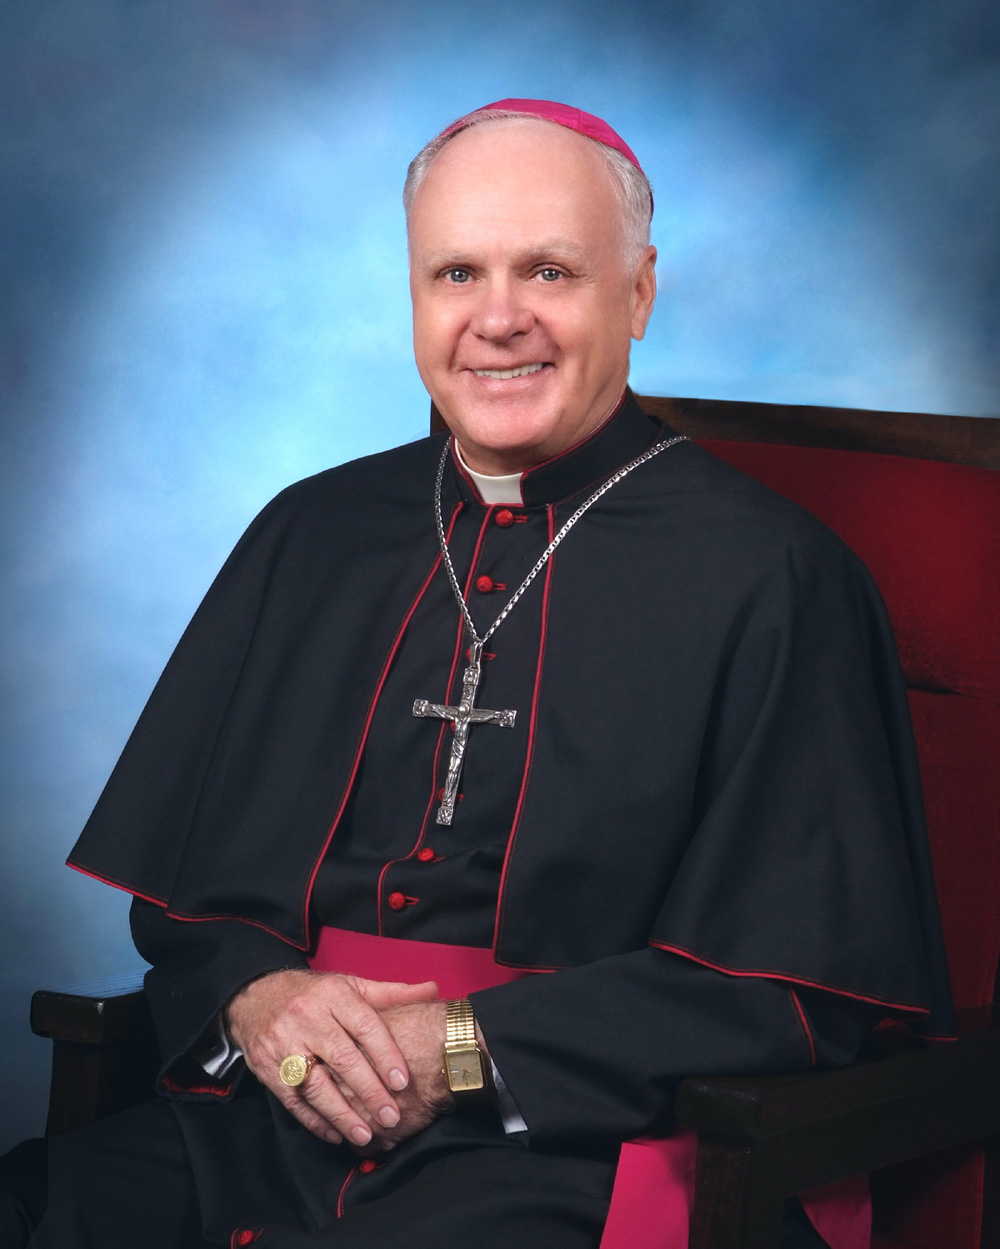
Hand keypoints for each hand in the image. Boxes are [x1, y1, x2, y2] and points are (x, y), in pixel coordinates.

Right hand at [225, 969, 437, 1147]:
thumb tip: (433, 989)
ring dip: (341, 1113)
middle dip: (369, 1091)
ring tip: (365, 1134)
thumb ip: (391, 993)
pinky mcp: (266, 1066)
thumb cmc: (313, 994)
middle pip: (342, 1058)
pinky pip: (292, 1099)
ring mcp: (283, 1043)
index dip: (384, 1054)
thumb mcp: (349, 986)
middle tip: (391, 1116)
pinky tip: (335, 1134)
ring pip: (315, 1083)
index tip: (402, 1081)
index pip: (364, 1025)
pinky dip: (314, 1120)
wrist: (254, 995)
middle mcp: (306, 1017)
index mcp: (332, 995)